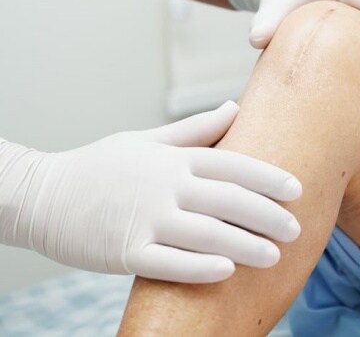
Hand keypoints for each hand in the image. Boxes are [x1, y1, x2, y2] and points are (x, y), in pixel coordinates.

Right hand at [0, 101, 301, 282]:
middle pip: (229, 200)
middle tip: (296, 229)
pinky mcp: (126, 251)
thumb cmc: (102, 166)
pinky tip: (228, 272)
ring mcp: (146, 219)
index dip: (268, 178)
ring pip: (207, 234)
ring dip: (245, 245)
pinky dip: (201, 267)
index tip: (296, 190)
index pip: (232, 164)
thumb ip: (195, 129)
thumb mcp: (148, 140)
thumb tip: (235, 107)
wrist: (44, 195)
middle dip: (267, 216)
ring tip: (273, 256)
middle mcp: (165, 186)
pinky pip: (170, 262)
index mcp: (173, 158)